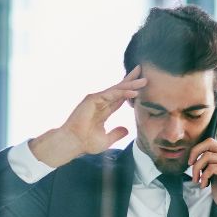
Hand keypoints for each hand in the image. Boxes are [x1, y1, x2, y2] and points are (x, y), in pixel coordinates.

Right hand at [29, 67, 144, 167]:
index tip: (140, 86)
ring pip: (117, 90)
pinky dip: (123, 92)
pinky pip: (112, 94)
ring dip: (130, 84)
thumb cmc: (85, 143)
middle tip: (143, 72)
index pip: (119, 98)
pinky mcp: (93, 99)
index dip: (129, 92)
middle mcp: (100, 103)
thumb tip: (126, 130)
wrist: (73, 143)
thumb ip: (116, 134)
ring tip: (144, 80)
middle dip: (131, 81)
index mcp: (103, 111)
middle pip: (119, 89)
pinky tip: (134, 91)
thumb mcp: (106, 140)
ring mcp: (96, 100)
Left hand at [188, 104, 216, 214]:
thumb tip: (194, 161)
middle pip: (208, 141)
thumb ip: (208, 164)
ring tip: (197, 180)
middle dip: (194, 152)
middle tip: (190, 165)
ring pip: (207, 155)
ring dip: (197, 169)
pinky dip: (203, 178)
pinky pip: (210, 167)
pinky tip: (204, 186)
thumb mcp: (213, 174)